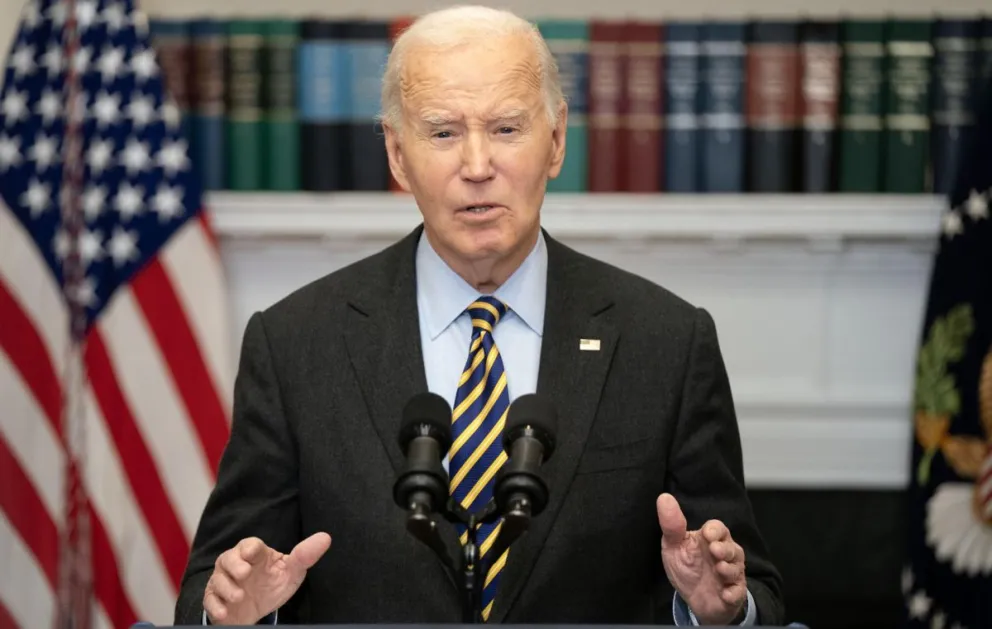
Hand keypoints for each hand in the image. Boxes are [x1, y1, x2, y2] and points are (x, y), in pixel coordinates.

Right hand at [203, 532, 331, 624]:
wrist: (256, 609)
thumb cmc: (273, 583)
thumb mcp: (291, 572)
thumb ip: (305, 556)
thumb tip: (325, 538)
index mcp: (255, 554)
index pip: (250, 545)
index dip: (250, 548)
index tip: (253, 553)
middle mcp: (236, 564)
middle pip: (228, 558)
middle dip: (234, 564)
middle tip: (244, 573)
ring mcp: (224, 581)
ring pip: (217, 579)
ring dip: (227, 588)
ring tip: (239, 596)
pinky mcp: (215, 599)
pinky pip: (210, 600)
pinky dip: (215, 606)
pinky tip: (224, 612)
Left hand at [657, 494, 745, 624]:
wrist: (694, 599)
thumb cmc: (686, 567)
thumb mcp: (673, 546)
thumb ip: (671, 525)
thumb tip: (664, 497)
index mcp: (710, 539)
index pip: (718, 528)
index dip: (715, 530)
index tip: (707, 534)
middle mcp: (724, 554)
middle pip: (731, 547)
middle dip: (725, 549)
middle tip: (714, 551)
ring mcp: (731, 573)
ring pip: (737, 568)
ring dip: (729, 569)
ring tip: (719, 570)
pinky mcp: (735, 592)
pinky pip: (738, 591)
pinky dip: (733, 593)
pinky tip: (725, 594)